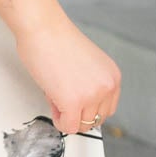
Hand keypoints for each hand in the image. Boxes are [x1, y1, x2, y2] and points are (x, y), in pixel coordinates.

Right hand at [14, 6, 120, 135]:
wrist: (43, 29)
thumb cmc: (56, 40)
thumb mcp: (87, 65)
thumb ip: (90, 84)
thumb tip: (81, 104)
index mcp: (112, 76)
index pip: (107, 108)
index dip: (88, 108)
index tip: (77, 104)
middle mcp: (106, 86)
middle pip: (96, 120)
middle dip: (78, 114)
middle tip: (63, 99)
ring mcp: (91, 96)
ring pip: (82, 125)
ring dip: (67, 116)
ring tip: (56, 96)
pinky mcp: (72, 102)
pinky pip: (68, 127)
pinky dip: (59, 122)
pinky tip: (53, 104)